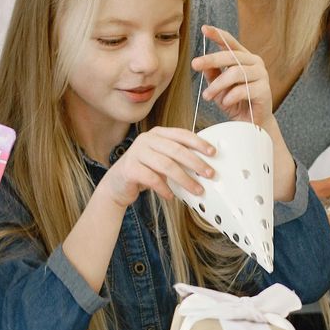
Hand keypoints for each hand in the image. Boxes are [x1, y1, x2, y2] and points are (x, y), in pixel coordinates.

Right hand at [96, 126, 215, 209]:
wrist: (117, 184)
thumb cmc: (145, 170)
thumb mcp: (161, 159)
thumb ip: (177, 157)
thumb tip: (205, 165)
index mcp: (157, 133)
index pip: (182, 134)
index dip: (199, 143)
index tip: (213, 153)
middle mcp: (146, 140)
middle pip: (176, 150)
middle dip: (196, 163)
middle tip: (209, 174)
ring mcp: (136, 153)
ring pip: (166, 165)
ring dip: (185, 180)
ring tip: (196, 190)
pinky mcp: (130, 168)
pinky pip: (153, 179)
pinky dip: (165, 189)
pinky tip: (171, 196)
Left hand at [191, 25, 275, 128]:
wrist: (251, 124)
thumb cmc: (235, 103)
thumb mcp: (219, 87)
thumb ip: (213, 74)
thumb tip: (203, 63)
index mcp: (244, 58)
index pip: (230, 42)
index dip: (218, 34)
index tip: (204, 28)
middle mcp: (255, 62)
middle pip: (231, 56)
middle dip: (211, 59)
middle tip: (194, 64)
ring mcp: (262, 75)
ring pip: (235, 73)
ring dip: (218, 85)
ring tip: (207, 96)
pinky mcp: (265, 90)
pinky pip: (243, 90)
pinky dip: (230, 97)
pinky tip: (225, 103)